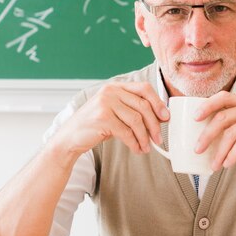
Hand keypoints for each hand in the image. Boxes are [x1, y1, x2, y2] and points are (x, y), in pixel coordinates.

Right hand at [51, 82, 168, 160]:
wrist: (69, 138)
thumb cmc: (95, 126)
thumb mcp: (114, 111)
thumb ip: (132, 109)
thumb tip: (159, 118)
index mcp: (116, 86)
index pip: (144, 88)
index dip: (158, 102)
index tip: (166, 117)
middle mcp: (111, 91)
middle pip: (143, 105)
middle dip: (154, 124)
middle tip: (159, 138)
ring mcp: (105, 103)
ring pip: (136, 120)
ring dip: (145, 137)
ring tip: (147, 147)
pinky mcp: (102, 118)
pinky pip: (126, 132)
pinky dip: (134, 143)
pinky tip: (137, 149)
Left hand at [194, 92, 235, 174]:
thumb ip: (231, 130)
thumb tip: (204, 137)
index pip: (223, 97)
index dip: (207, 105)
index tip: (194, 118)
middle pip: (222, 117)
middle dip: (207, 135)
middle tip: (197, 149)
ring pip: (231, 133)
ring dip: (219, 152)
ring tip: (214, 164)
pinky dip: (232, 155)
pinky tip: (227, 164)